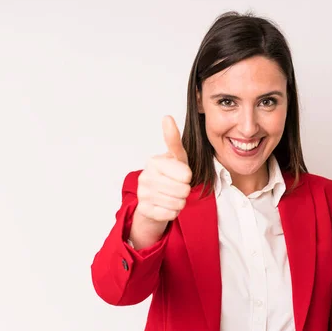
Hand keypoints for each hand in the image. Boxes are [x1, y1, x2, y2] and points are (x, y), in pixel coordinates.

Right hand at [130, 116, 191, 247]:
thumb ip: (173, 139)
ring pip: (178, 203)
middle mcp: (145, 176)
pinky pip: (170, 214)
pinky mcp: (144, 210)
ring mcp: (143, 194)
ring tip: (171, 196)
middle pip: (183, 190)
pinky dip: (172, 212)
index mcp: (154, 161)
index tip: (180, 175)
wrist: (154, 198)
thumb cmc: (170, 175)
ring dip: (179, 202)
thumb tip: (167, 117)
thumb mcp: (176, 157)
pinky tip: (165, 206)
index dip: (188, 177)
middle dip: (185, 191)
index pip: (186, 175)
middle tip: (177, 188)